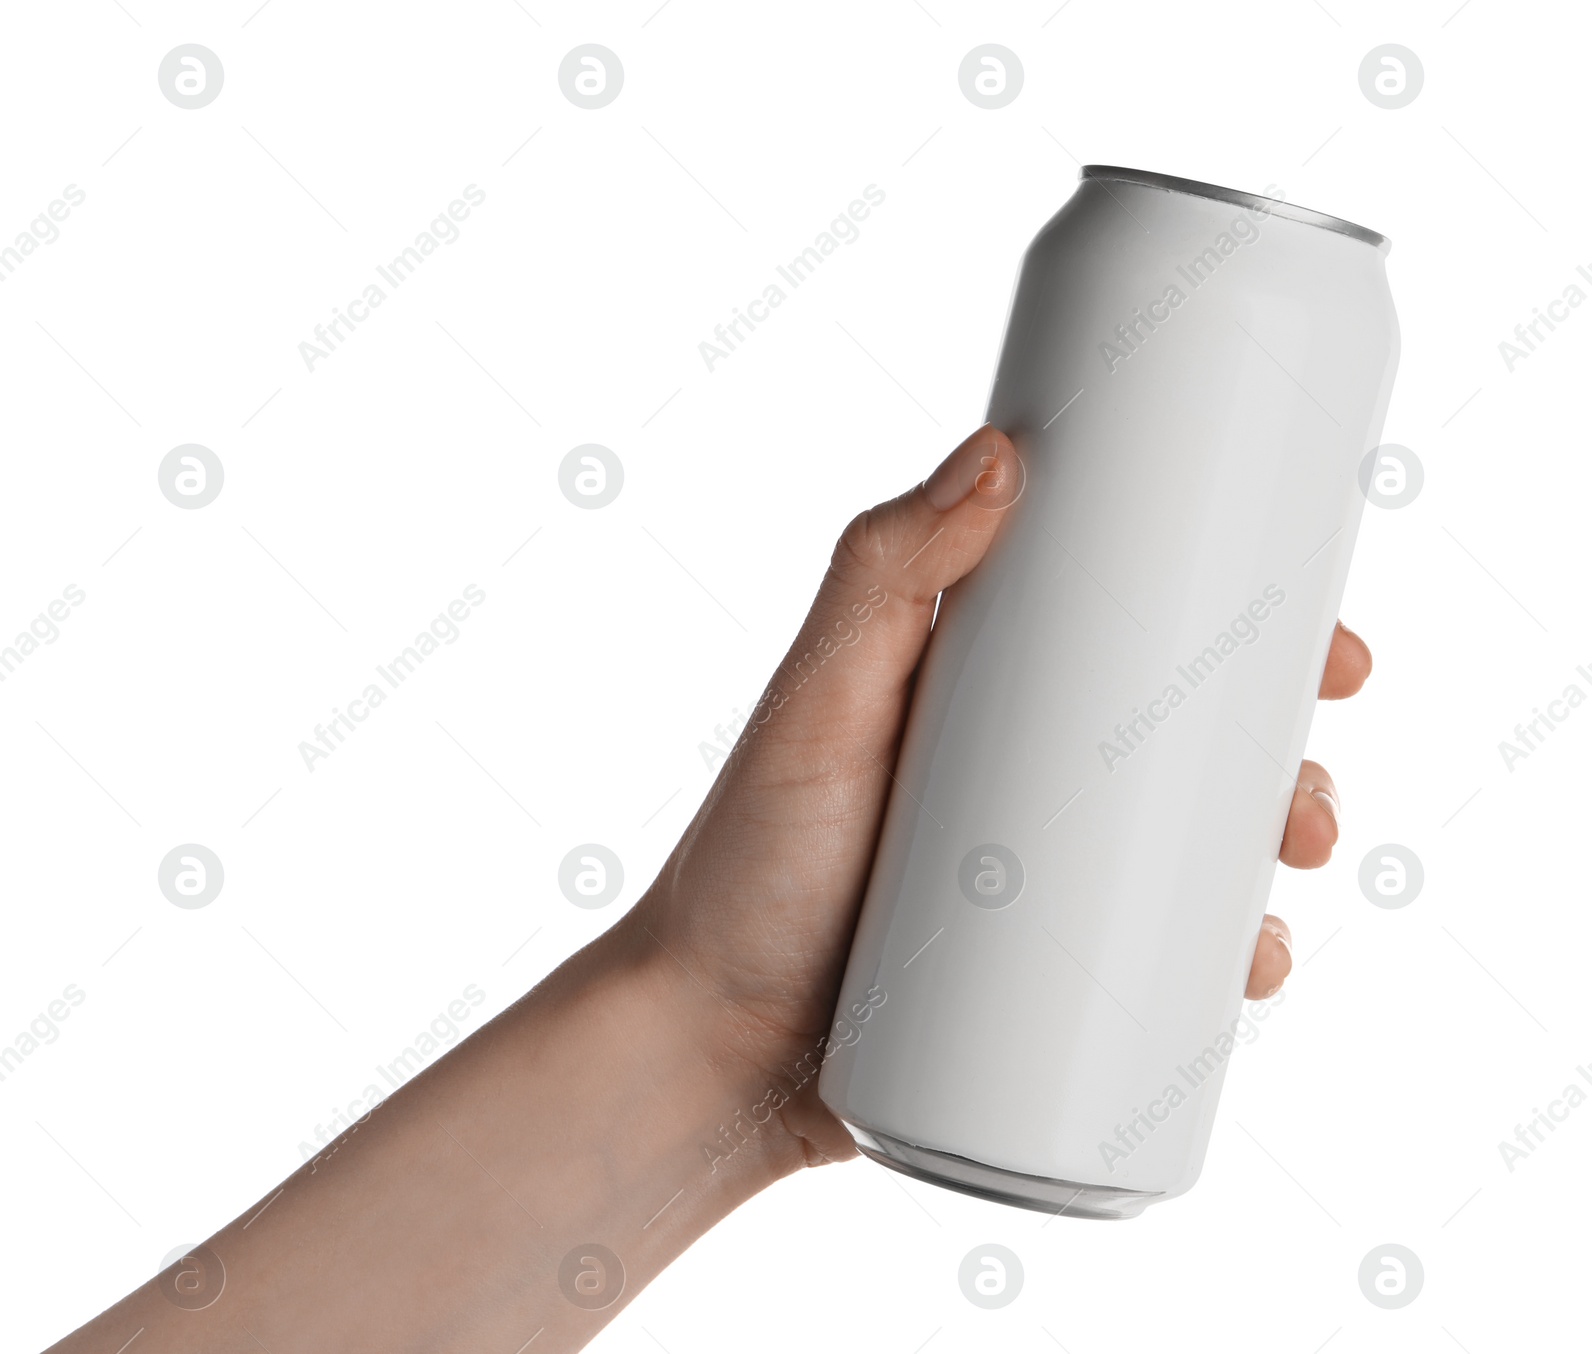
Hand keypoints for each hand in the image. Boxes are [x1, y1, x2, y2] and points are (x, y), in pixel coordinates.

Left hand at [635, 423, 1372, 1175]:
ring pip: (1191, 858)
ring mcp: (1032, 884)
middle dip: (1282, 764)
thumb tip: (1000, 451)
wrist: (705, 1050)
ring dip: (1272, 860)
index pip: (1134, 636)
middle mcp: (1019, 781)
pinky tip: (1254, 969)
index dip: (1245, 632)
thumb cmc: (743, 870)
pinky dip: (1221, 964)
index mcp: (982, 693)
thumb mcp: (816, 706)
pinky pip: (1157, 967)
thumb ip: (882, 574)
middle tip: (1312, 797)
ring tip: (1288, 883)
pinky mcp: (1035, 982)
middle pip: (1187, 751)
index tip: (1324, 642)